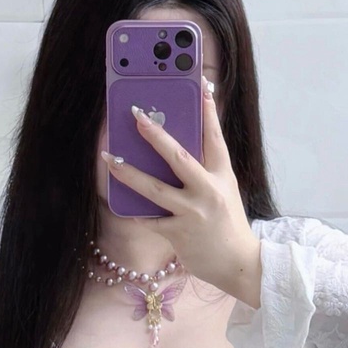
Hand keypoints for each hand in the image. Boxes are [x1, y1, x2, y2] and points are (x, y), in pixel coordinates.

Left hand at [101, 80, 260, 301]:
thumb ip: (205, 169)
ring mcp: (192, 213)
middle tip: (136, 116)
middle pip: (179, 157)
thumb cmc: (227, 224)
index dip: (207, 109)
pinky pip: (148, 218)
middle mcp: (208, 191)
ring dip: (128, 173)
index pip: (215, 136)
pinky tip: (118, 201)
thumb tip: (177, 146)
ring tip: (109, 159)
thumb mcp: (224, 190)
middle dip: (155, 134)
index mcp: (223, 175)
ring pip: (154, 189)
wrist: (238, 263)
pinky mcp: (177, 233)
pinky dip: (133, 210)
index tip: (200, 84)